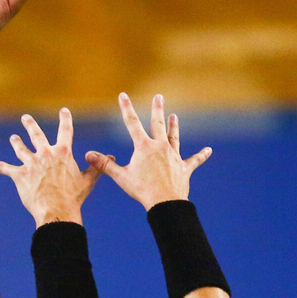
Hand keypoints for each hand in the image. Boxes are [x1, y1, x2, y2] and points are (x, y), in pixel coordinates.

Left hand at [0, 108, 101, 227]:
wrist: (57, 210)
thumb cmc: (73, 197)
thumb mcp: (88, 181)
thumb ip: (97, 167)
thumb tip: (111, 158)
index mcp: (63, 152)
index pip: (65, 130)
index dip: (65, 119)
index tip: (63, 110)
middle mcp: (45, 154)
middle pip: (36, 135)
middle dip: (30, 124)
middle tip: (25, 117)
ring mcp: (30, 164)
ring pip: (20, 149)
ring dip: (16, 143)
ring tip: (13, 138)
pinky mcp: (19, 175)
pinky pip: (3, 167)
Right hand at [87, 94, 211, 209]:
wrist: (165, 202)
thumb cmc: (142, 190)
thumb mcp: (121, 177)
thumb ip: (104, 164)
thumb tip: (88, 154)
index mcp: (144, 147)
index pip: (132, 123)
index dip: (126, 108)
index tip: (123, 95)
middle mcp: (160, 147)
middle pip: (158, 124)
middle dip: (157, 109)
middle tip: (158, 96)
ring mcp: (174, 156)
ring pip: (174, 137)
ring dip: (174, 126)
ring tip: (174, 116)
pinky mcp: (184, 168)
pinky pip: (194, 160)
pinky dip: (202, 155)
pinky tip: (209, 150)